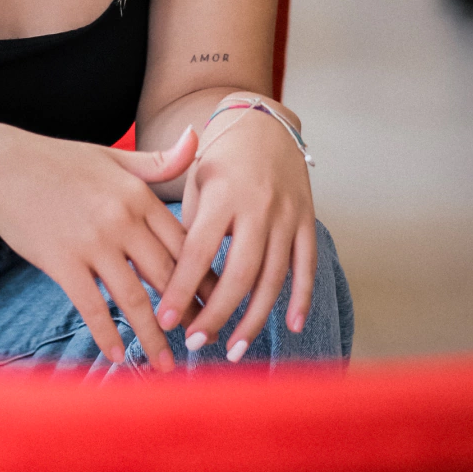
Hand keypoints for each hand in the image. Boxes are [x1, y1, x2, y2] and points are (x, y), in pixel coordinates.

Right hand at [0, 123, 216, 370]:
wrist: (1, 165)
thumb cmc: (59, 161)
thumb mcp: (112, 156)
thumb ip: (157, 160)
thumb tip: (197, 138)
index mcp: (138, 194)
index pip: (184, 244)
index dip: (204, 278)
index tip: (219, 303)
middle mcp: (122, 219)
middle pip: (167, 277)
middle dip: (189, 314)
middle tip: (203, 341)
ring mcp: (92, 243)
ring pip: (135, 300)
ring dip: (153, 338)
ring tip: (166, 366)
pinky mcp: (62, 261)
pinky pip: (92, 307)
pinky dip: (106, 334)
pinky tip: (116, 355)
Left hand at [154, 101, 315, 359]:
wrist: (264, 122)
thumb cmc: (219, 156)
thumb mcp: (196, 179)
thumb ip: (191, 225)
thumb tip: (174, 279)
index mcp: (222, 192)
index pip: (198, 251)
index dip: (181, 288)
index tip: (164, 320)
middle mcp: (257, 205)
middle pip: (240, 273)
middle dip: (217, 314)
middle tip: (196, 344)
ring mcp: (287, 214)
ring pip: (274, 277)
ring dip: (254, 319)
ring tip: (234, 349)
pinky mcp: (308, 220)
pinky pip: (307, 266)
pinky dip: (301, 298)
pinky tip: (290, 326)